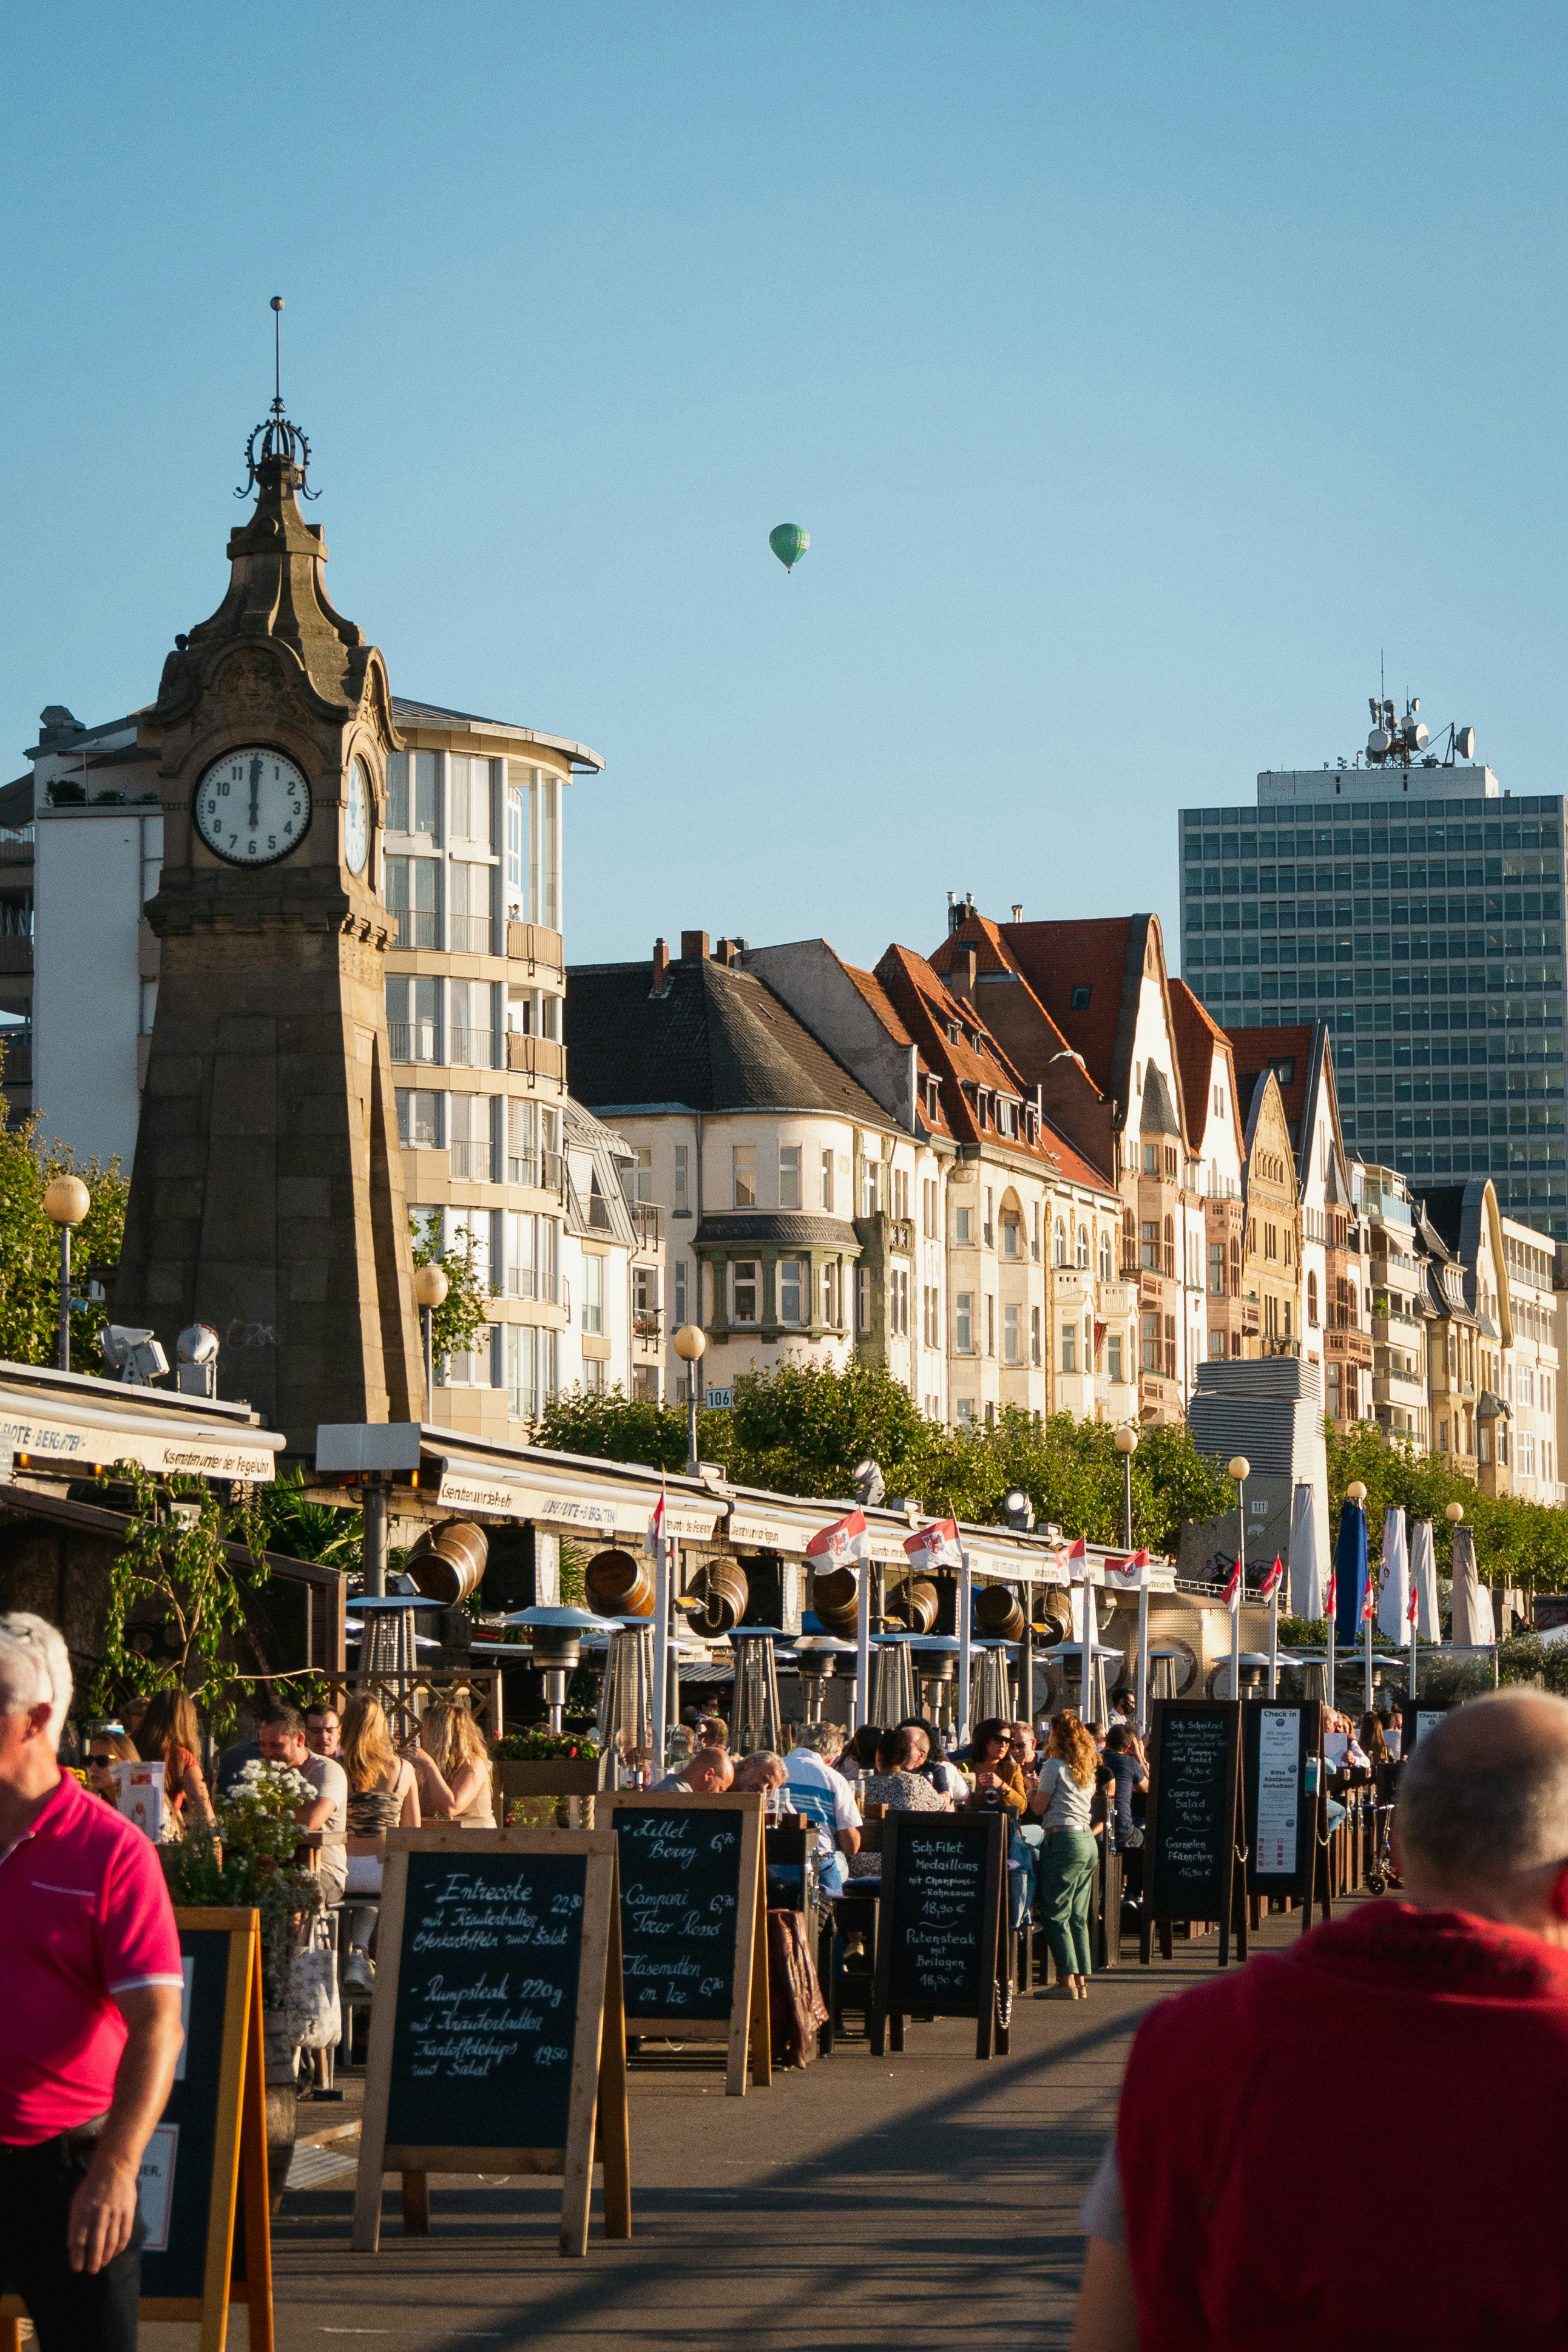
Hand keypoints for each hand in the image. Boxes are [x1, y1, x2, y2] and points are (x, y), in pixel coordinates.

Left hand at [68, 2151, 139, 2274]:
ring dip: (106, 2257)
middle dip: (92, 2262)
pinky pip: (124, 2234)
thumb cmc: (91, 2187)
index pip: (79, 2240)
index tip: (76, 2267)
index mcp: (83, 2211)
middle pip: (95, 2244)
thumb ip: (74, 2224)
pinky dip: (119, 2247)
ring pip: (111, 2242)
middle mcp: (98, 2213)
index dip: (77, 2257)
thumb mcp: (76, 2202)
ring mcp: (115, 2212)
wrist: (115, 2168)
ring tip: (101, 2265)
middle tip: (90, 2271)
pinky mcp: (128, 2211)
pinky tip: (115, 2253)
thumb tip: (71, 2246)